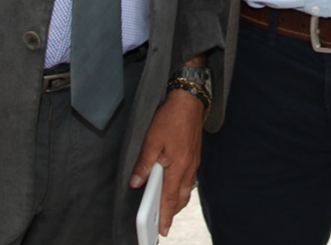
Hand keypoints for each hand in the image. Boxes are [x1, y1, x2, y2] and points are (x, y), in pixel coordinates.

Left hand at [129, 90, 204, 235]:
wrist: (189, 101)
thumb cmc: (171, 118)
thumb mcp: (151, 140)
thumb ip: (144, 164)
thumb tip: (136, 183)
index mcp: (179, 166)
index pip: (170, 199)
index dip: (166, 216)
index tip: (163, 230)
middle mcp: (189, 167)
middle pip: (182, 198)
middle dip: (173, 211)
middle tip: (164, 222)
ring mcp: (194, 161)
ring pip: (187, 189)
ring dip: (177, 200)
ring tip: (167, 206)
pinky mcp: (195, 155)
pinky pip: (190, 178)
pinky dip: (182, 187)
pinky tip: (175, 185)